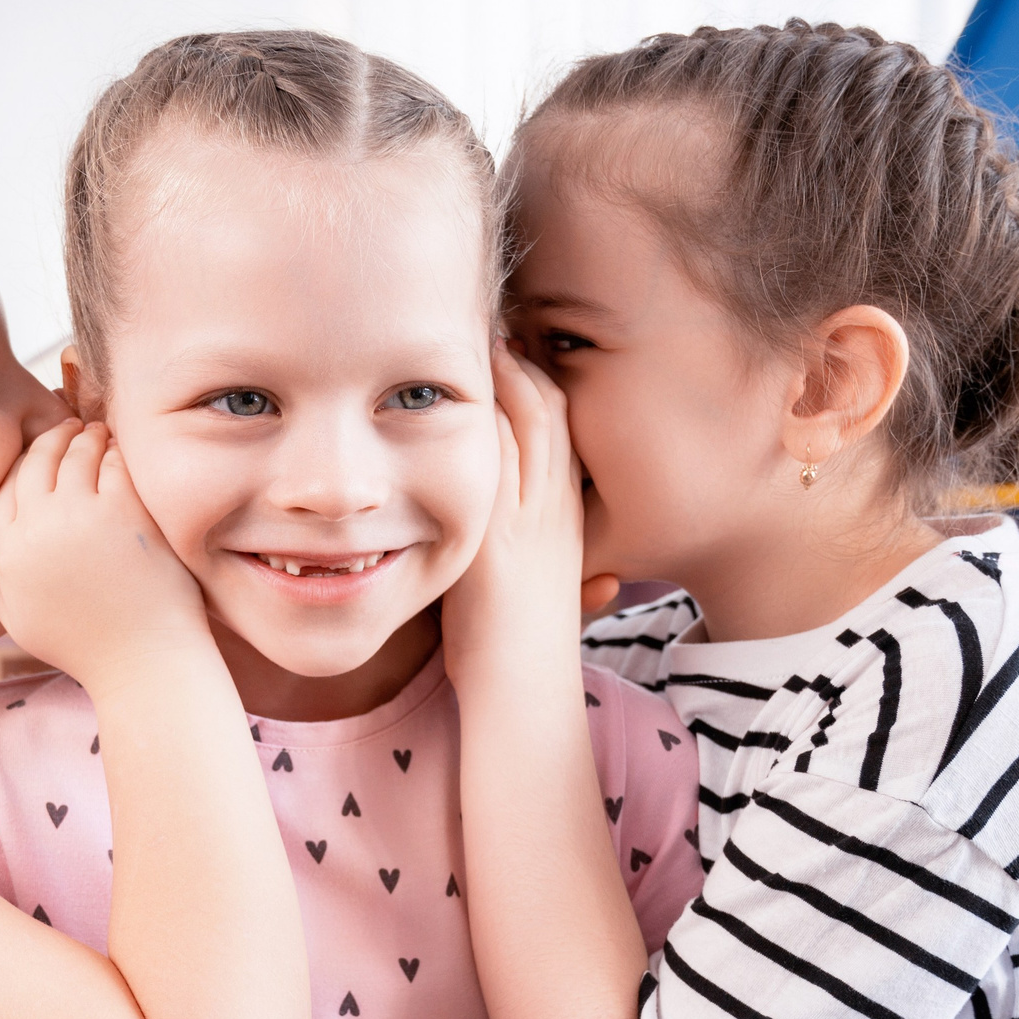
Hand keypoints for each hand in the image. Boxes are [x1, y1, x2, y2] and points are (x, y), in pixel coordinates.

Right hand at [0, 419, 212, 688]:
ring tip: (96, 433)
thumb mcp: (17, 618)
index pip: (2, 489)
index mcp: (8, 554)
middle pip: (34, 463)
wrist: (144, 663)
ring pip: (73, 453)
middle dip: (50, 439)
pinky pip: (112, 461)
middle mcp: (37, 529)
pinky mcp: (123, 512)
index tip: (36, 456)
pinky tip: (121, 451)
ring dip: (84, 436)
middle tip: (67, 428)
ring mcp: (80, 516)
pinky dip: (114, 450)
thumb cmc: (86, 647)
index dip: (19, 466)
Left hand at [445, 343, 587, 692]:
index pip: (559, 427)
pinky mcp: (495, 537)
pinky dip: (480, 416)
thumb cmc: (516, 656)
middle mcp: (553, 508)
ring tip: (475, 333)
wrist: (525, 697)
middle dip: (523, 360)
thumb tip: (525, 540)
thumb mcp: (534, 591)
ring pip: (530, 422)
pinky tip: (454, 385)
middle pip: (550, 409)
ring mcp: (528, 520)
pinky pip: (496, 459)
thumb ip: (523, 554)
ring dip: (504, 373)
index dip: (537, 381)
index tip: (511, 348)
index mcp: (564, 518)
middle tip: (493, 320)